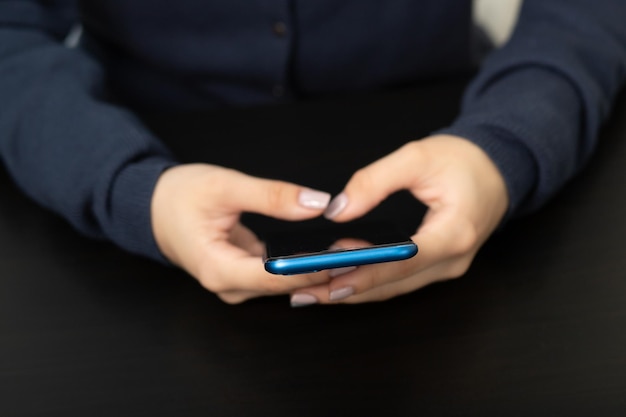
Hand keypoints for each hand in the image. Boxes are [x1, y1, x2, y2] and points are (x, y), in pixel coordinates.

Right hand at [151, 163, 332, 303]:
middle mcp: (227, 286)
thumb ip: (271, 196)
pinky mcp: (242, 276)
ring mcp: (235, 284)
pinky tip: (326, 251)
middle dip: (321, 271)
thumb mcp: (225, 187)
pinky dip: (300, 264)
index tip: (345, 257)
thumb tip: (317, 203)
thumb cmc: (179, 197)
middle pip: (283, 286)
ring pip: (283, 284)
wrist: (152, 207)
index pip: (274, 278)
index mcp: (217, 269)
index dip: (311, 269)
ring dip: (314, 270)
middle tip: (360, 253)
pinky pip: (277, 276)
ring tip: (349, 250)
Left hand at [289, 135, 508, 305]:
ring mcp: (448, 268)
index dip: (365, 272)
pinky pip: (400, 280)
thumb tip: (337, 210)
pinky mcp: (438, 266)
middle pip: (395, 283)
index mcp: (455, 232)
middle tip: (304, 291)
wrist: (498, 169)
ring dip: (353, 290)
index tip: (328, 279)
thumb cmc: (464, 161)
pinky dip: (369, 281)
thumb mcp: (417, 157)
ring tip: (311, 290)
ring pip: (395, 288)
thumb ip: (374, 181)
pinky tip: (338, 278)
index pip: (404, 261)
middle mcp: (454, 259)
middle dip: (347, 289)